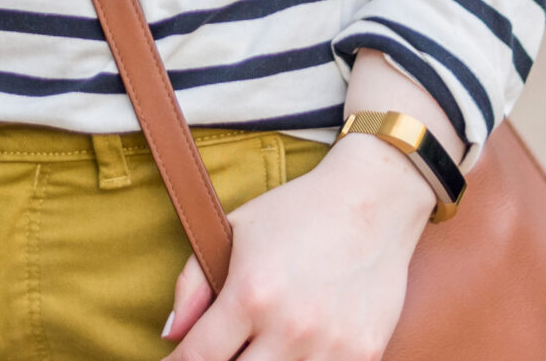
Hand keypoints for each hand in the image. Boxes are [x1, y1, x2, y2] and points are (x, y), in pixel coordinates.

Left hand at [160, 134, 431, 360]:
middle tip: (224, 350)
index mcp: (251, 294)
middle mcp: (291, 327)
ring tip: (261, 347)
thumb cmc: (299, 212)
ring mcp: (331, 347)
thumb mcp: (235, 231)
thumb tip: (171, 334)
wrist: (375, 201)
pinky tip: (297, 351)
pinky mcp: (365, 355)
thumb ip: (194, 283)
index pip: (198, 359)